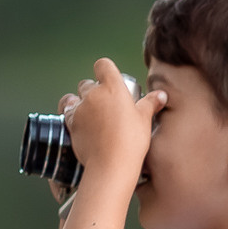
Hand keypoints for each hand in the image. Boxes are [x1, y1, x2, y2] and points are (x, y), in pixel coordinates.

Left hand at [62, 58, 164, 193]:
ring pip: (73, 98)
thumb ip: (150, 103)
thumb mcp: (144, 119)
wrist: (111, 164)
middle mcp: (93, 94)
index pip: (102, 65)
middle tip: (104, 105)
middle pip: (87, 83)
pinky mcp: (70, 123)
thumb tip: (161, 95)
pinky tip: (80, 124)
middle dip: (93, 91)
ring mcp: (80, 108)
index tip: (108, 79)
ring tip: (88, 113)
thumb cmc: (131, 140)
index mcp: (112, 87)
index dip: (104, 70)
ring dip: (78, 102)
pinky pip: (66, 113)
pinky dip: (71, 116)